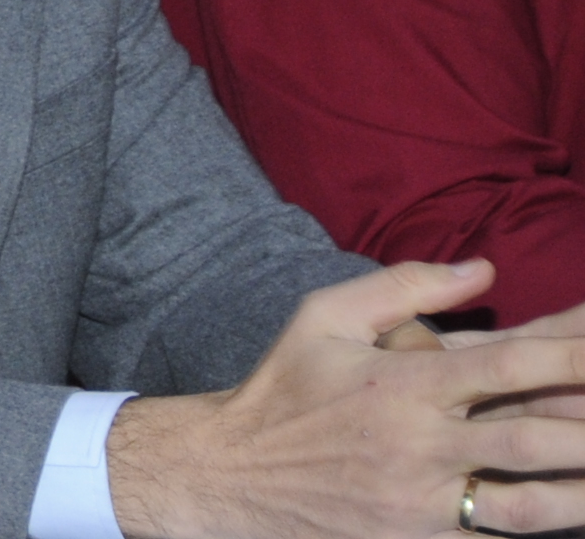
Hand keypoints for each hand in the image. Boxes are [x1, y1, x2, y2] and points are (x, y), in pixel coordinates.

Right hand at [106, 261, 584, 537]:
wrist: (230, 473)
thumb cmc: (284, 389)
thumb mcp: (325, 316)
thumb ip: (404, 285)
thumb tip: (482, 269)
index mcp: (403, 384)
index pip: (508, 364)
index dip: (573, 355)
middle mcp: (420, 443)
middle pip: (534, 437)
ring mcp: (423, 501)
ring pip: (527, 503)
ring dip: (581, 491)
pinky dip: (537, 530)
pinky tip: (568, 514)